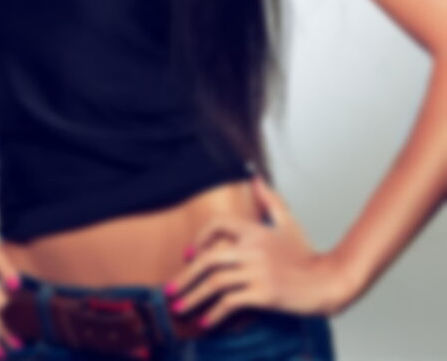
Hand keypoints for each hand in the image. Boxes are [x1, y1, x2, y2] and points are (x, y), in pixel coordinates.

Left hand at [164, 176, 347, 326]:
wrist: (327, 281)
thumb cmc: (306, 255)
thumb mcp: (288, 223)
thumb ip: (269, 200)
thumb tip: (256, 177)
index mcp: (255, 231)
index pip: (218, 226)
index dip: (199, 239)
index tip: (187, 255)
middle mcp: (253, 249)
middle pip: (209, 258)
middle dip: (186, 275)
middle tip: (171, 289)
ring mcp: (258, 272)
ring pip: (216, 282)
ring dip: (193, 296)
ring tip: (179, 308)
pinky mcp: (264, 294)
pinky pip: (231, 302)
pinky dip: (214, 313)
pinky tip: (205, 322)